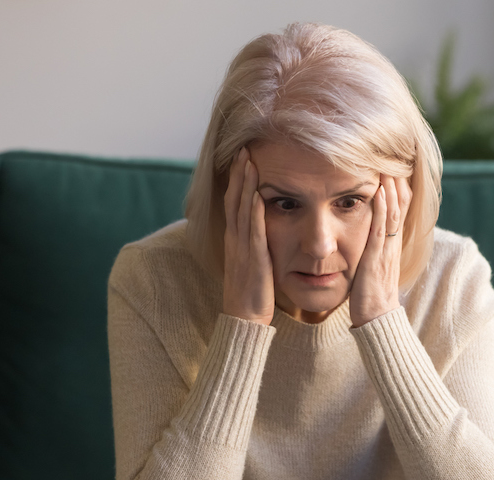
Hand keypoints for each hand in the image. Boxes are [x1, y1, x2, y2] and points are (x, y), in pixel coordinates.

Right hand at [222, 147, 274, 325]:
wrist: (244, 318)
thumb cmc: (252, 293)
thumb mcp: (251, 262)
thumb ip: (254, 244)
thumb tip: (260, 229)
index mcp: (235, 240)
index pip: (234, 203)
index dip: (237, 179)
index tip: (243, 158)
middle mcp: (235, 240)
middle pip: (234, 200)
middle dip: (239, 173)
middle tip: (244, 148)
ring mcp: (242, 249)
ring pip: (242, 210)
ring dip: (246, 185)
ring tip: (250, 162)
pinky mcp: (254, 260)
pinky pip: (254, 232)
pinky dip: (255, 212)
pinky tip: (259, 195)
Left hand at [349, 174, 412, 327]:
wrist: (377, 319)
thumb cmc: (372, 296)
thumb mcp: (373, 266)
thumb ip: (373, 250)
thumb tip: (369, 238)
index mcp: (391, 244)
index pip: (399, 208)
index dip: (398, 186)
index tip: (392, 165)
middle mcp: (392, 243)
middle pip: (401, 204)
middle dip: (397, 179)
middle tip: (392, 155)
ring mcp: (386, 249)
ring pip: (393, 211)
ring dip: (390, 186)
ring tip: (387, 163)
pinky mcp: (376, 257)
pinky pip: (381, 228)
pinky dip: (381, 207)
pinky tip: (379, 190)